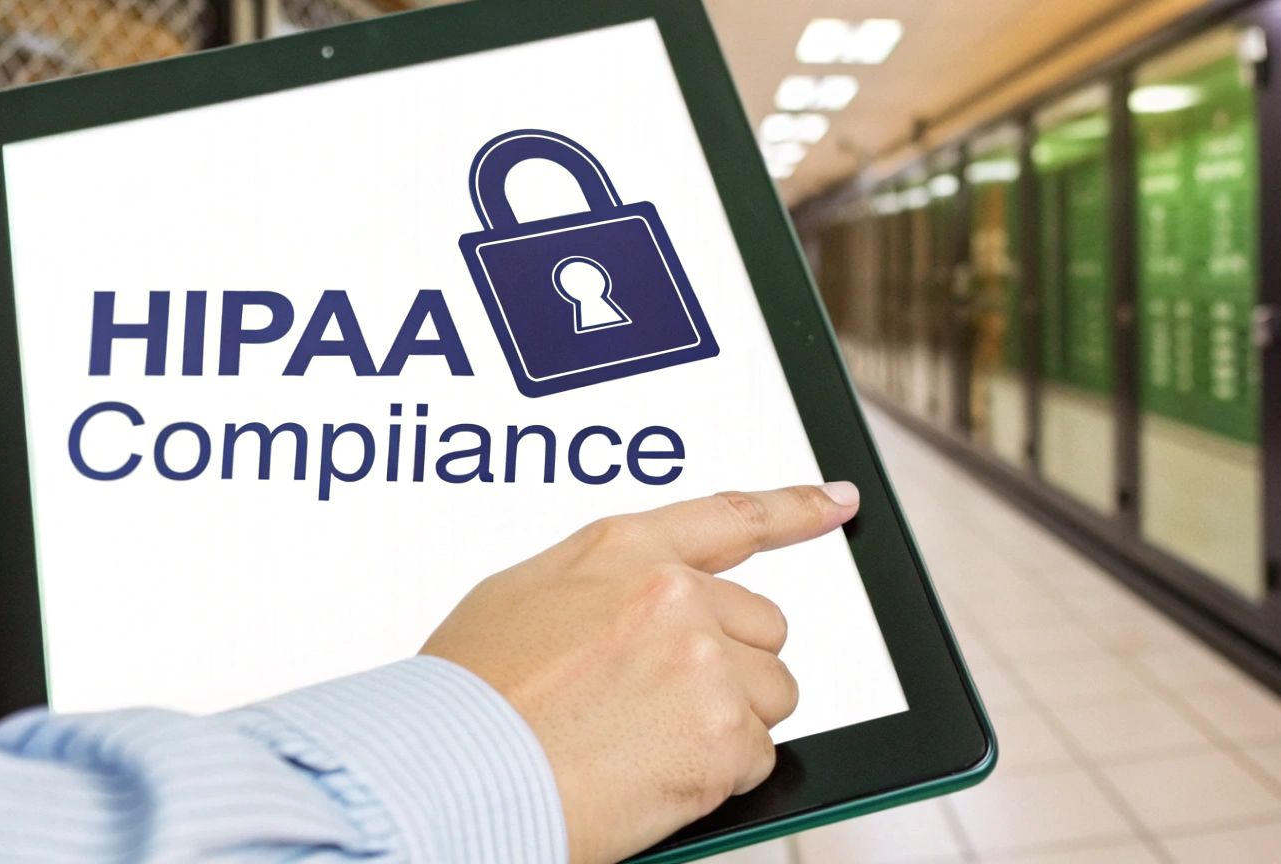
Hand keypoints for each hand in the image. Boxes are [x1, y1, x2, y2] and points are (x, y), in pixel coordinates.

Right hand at [421, 482, 860, 863]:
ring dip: (725, 723)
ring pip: (769, 693)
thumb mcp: (519, 600)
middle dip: (728, 668)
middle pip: (761, 627)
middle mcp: (674, 596)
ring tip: (645, 742)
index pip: (731, 517)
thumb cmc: (463, 702)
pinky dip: (716, 776)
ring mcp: (704, 663)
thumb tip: (639, 604)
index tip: (837, 503)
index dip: (795, 509)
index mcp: (622, 551)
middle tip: (660, 705)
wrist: (442, 777)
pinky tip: (651, 775)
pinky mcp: (722, 734)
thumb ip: (600, 588)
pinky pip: (758, 756)